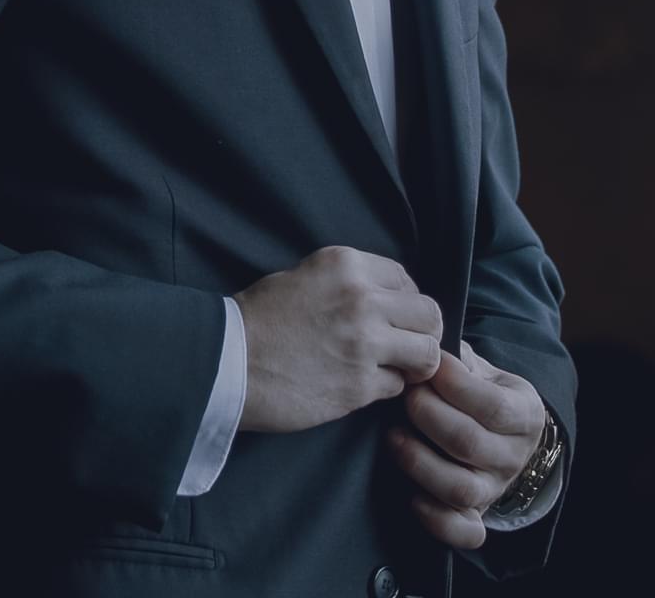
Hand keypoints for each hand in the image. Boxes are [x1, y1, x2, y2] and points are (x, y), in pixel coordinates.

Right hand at [232, 247, 442, 433]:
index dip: (405, 301)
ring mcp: (364, 344)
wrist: (225, 362)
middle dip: (423, 332)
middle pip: (429, 314)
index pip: (406, 279)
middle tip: (407, 346)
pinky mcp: (360, 385)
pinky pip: (398, 386)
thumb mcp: (300, 277)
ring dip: (415, 364)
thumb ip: (345, 283)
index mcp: (345, 266)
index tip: (395, 317)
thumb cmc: (256, 320)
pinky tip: (364, 385)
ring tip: (395, 369)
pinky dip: (387, 388)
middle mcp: (362, 299)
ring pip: (427, 353)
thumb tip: (383, 299)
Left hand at [385, 339, 546, 549]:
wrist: (500, 431)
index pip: (493, 406)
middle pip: (470, 444)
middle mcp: (514, 456)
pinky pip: (464, 532)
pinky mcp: (476, 516)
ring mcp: (495, 489)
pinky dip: (436, 520)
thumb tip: (423, 344)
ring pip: (461, 489)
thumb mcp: (479, 368)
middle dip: (429, 417)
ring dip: (420, 462)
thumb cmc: (477, 391)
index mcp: (524, 414)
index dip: (455, 386)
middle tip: (405, 397)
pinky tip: (411, 496)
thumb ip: (458, 359)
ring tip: (393, 437)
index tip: (427, 366)